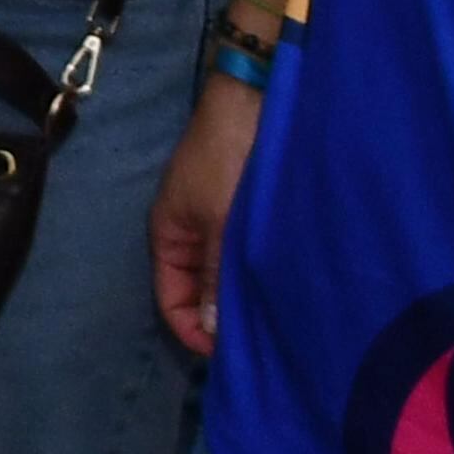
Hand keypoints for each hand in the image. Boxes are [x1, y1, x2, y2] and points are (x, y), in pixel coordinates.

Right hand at [151, 68, 265, 355]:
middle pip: (197, 290)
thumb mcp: (221, 223)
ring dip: (244, 293)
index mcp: (169, 235)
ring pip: (224, 272)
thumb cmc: (229, 161)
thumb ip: (215, 276)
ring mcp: (217, 219)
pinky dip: (258, 271)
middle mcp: (189, 232)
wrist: (255, 100)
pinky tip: (284, 282)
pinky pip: (244, 253)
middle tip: (260, 341)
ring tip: (277, 316)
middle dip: (221, 317)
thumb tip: (211, 328)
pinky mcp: (243, 208)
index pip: (170, 299)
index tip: (231, 354)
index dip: (193, 330)